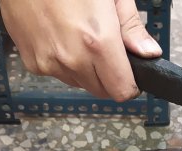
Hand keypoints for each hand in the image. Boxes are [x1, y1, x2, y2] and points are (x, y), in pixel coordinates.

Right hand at [0, 0, 162, 100]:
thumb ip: (131, 27)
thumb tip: (149, 52)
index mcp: (98, 42)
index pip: (122, 90)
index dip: (130, 83)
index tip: (129, 74)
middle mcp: (73, 59)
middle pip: (101, 91)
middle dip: (108, 76)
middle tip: (103, 47)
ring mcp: (50, 63)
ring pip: (78, 83)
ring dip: (84, 69)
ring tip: (77, 35)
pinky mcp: (32, 62)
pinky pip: (56, 74)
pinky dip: (61, 62)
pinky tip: (59, 35)